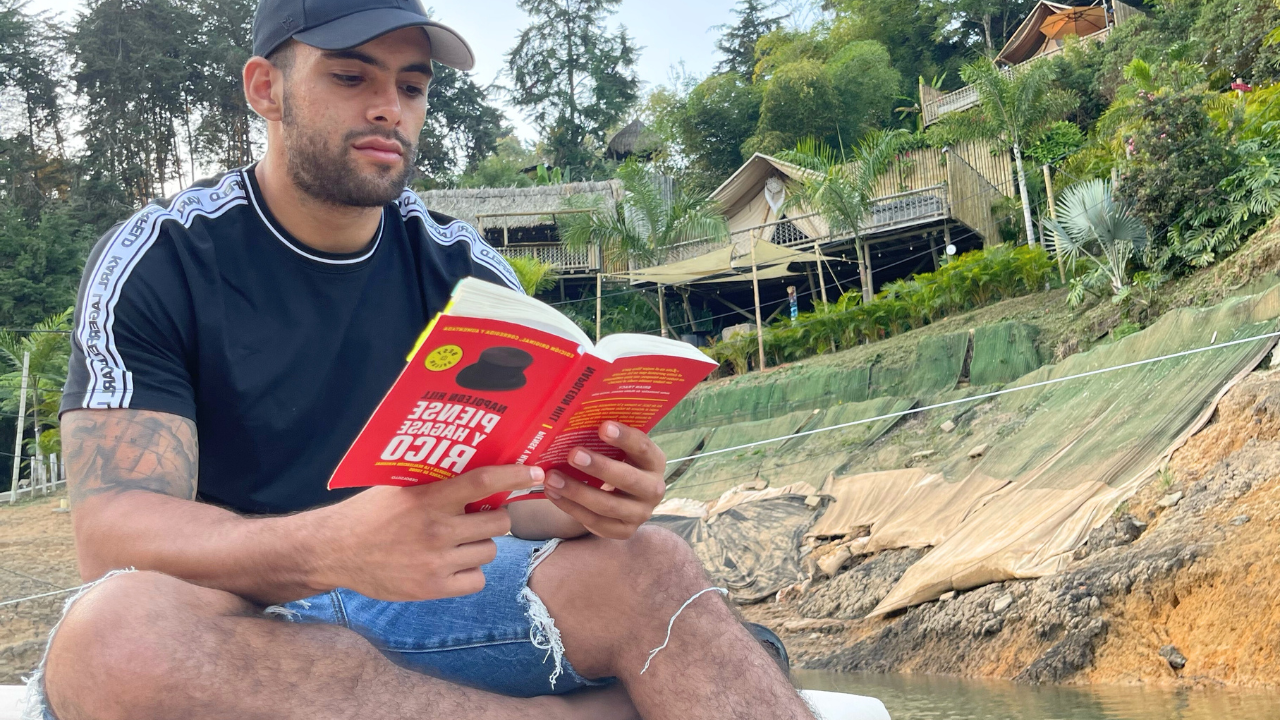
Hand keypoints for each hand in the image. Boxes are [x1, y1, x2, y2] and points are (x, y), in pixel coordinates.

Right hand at [312, 465, 542, 601]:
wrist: (333, 551)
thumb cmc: (369, 513)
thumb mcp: (397, 485)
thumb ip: (433, 478)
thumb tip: (476, 460)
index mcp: (427, 498)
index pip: (483, 482)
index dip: (515, 475)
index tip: (536, 472)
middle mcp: (436, 530)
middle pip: (498, 522)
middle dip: (493, 517)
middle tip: (477, 516)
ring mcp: (436, 562)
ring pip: (489, 551)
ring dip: (479, 544)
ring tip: (456, 540)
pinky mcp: (432, 588)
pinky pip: (477, 579)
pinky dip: (469, 572)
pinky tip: (450, 563)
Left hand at [542, 421, 665, 539]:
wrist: (625, 498)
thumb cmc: (617, 462)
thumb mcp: (620, 450)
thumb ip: (607, 438)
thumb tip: (576, 418)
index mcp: (655, 461)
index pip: (643, 447)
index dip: (624, 438)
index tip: (602, 427)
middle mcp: (654, 489)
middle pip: (627, 479)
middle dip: (599, 467)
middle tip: (573, 454)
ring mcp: (640, 514)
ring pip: (607, 505)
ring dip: (577, 491)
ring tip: (551, 478)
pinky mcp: (624, 531)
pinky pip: (596, 522)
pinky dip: (571, 508)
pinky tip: (553, 494)